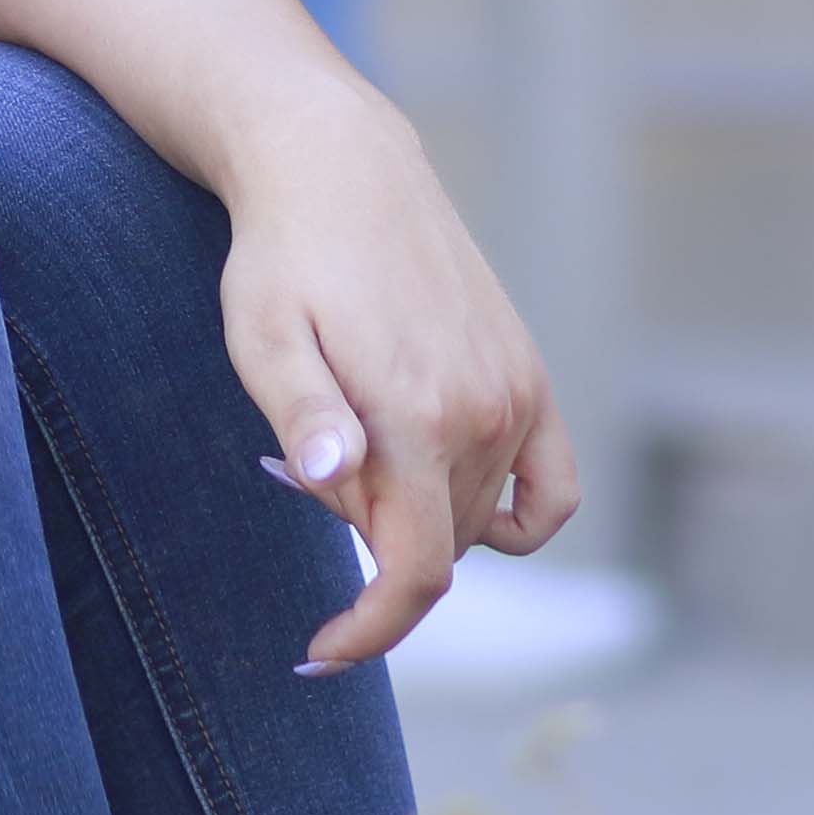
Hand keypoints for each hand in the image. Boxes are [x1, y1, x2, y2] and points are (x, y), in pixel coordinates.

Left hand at [218, 97, 572, 668]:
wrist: (340, 162)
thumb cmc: (283, 255)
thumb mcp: (262, 337)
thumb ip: (303, 417)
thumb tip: (334, 483)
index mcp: (416, 419)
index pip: (415, 574)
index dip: (369, 631)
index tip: (321, 652)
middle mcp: (483, 415)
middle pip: (434, 545)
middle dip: (367, 537)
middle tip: (308, 458)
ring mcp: (516, 396)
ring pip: (476, 519)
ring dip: (417, 511)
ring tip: (354, 434)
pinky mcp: (530, 375)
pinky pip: (552, 490)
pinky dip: (515, 518)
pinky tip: (461, 500)